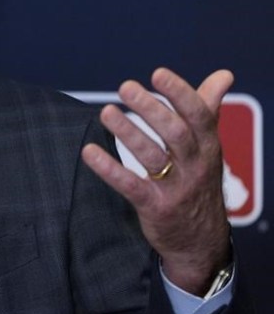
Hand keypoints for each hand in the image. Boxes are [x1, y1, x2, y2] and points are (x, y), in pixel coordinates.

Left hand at [81, 68, 232, 295]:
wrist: (201, 240)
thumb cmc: (199, 181)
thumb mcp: (209, 146)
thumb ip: (209, 108)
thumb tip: (224, 74)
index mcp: (208, 145)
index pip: (198, 115)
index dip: (180, 93)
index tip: (157, 73)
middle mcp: (195, 165)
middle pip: (176, 133)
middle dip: (151, 109)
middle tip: (125, 87)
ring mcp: (176, 188)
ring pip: (153, 157)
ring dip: (128, 133)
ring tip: (106, 112)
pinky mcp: (155, 207)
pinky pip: (131, 186)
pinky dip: (110, 169)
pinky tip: (89, 152)